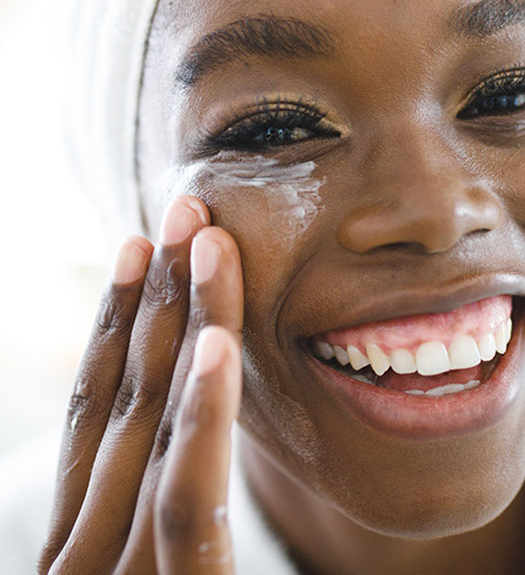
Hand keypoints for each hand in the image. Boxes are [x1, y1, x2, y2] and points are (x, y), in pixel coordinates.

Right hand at [38, 195, 243, 573]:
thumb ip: (157, 519)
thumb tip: (177, 442)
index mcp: (80, 537)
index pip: (94, 409)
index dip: (114, 321)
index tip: (138, 249)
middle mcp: (86, 546)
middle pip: (129, 395)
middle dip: (157, 295)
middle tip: (185, 211)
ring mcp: (116, 574)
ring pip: (157, 422)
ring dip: (183, 322)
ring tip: (209, 240)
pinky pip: (189, 497)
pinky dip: (204, 414)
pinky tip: (219, 344)